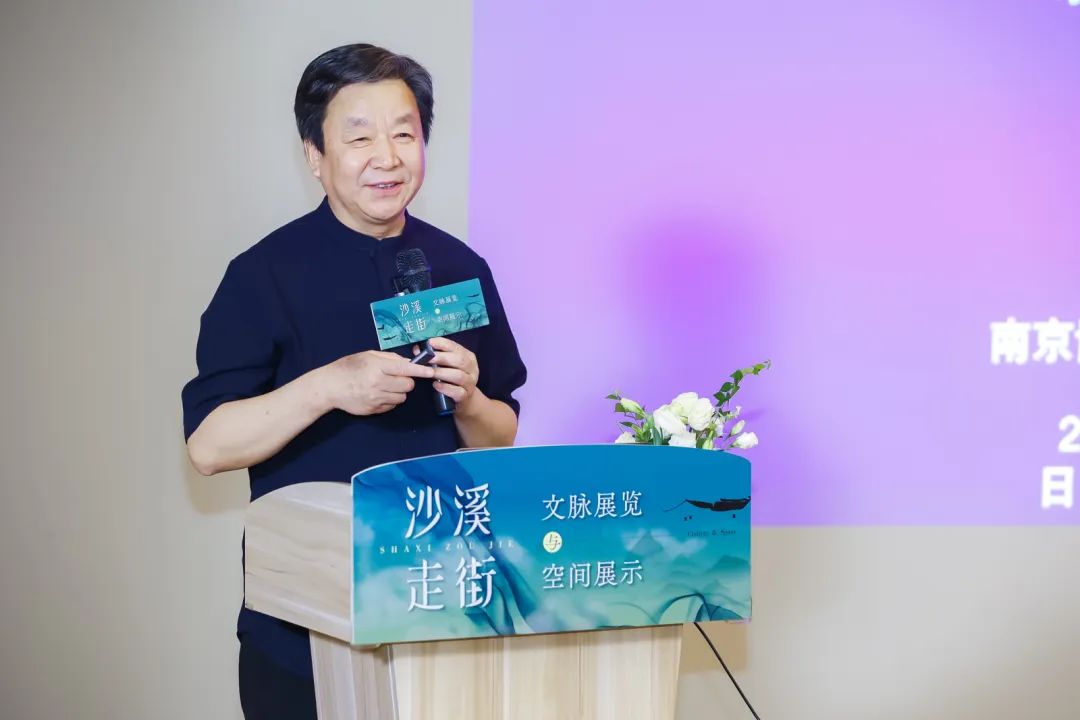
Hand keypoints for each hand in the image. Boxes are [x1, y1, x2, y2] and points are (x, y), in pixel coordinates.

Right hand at [320, 350, 434, 415]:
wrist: (330, 387)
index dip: (420, 370)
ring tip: (387, 385)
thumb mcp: (368, 355)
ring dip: (399, 391)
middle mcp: (378, 384)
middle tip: (398, 377)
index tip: (431, 371)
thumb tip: (408, 362)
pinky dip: (391, 400)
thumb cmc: (349, 367)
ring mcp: (376, 398)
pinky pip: (392, 406)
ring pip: (402, 397)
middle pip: (407, 385)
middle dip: (407, 381)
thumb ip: (389, 358)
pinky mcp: (374, 410)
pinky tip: (380, 394)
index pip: (405, 369)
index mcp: (377, 368)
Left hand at [414, 336, 478, 408]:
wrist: (465, 399)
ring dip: (442, 373)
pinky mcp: (465, 396)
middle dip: (442, 358)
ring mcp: (470, 383)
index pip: (457, 347)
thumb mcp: (447, 366)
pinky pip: (457, 392)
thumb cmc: (452, 379)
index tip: (430, 342)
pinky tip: (436, 385)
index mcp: (468, 357)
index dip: (443, 344)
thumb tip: (417, 349)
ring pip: (459, 376)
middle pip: (460, 360)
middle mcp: (472, 369)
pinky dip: (445, 388)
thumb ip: (434, 357)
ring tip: (429, 373)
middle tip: (427, 358)